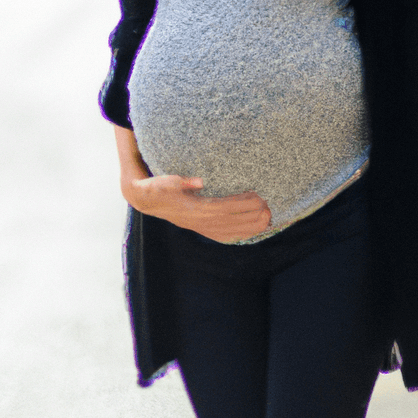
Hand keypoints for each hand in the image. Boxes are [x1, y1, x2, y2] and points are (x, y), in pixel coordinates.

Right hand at [126, 173, 270, 242]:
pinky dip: (243, 234)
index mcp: (195, 209)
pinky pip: (227, 236)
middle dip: (253, 215)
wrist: (149, 202)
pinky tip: (256, 229)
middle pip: (232, 222)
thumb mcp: (166, 181)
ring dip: (252, 226)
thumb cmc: (160, 188)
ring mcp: (203, 228)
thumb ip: (183, 181)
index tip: (258, 197)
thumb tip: (199, 181)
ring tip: (269, 216)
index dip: (242, 204)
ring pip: (232, 231)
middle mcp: (201, 222)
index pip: (224, 208)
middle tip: (269, 206)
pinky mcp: (204, 230)